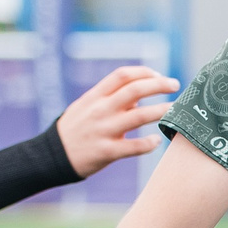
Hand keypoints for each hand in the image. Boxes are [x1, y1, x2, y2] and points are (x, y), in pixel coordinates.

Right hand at [54, 66, 179, 178]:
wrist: (51, 155)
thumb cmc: (74, 129)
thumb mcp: (86, 107)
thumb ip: (110, 99)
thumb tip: (138, 96)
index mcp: (95, 96)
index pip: (123, 75)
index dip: (144, 72)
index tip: (159, 76)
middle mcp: (100, 110)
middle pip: (135, 90)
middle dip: (159, 85)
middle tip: (176, 86)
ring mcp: (103, 130)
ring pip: (139, 116)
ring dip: (161, 111)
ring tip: (176, 111)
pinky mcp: (106, 151)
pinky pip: (132, 147)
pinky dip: (148, 143)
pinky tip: (157, 140)